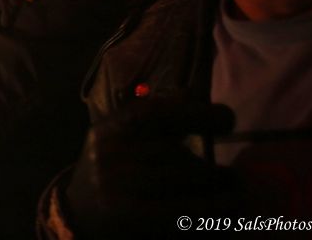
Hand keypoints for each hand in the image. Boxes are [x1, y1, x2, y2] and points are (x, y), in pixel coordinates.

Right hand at [64, 96, 240, 236]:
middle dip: (207, 166)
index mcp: (108, 131)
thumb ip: (149, 121)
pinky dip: (212, 208)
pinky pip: (181, 208)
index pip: (153, 113)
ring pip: (181, 177)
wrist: (76, 218)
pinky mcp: (127, 215)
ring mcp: (116, 185)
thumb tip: (189, 94)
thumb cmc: (110, 176)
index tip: (226, 118)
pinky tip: (231, 208)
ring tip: (236, 192)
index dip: (194, 113)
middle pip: (174, 152)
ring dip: (216, 185)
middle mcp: (109, 154)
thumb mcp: (119, 143)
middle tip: (232, 175)